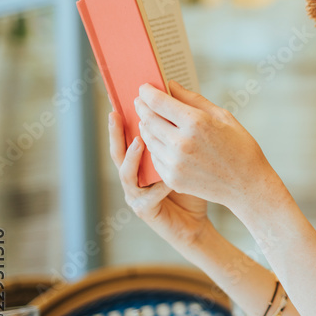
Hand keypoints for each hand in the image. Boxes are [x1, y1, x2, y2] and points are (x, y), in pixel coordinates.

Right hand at [109, 109, 209, 248]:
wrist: (198, 221)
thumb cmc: (195, 185)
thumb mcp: (190, 153)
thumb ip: (180, 128)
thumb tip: (174, 94)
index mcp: (141, 160)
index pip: (129, 135)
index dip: (125, 118)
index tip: (125, 98)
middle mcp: (133, 175)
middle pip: (118, 150)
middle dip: (116, 131)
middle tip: (117, 112)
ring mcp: (135, 193)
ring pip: (126, 173)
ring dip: (131, 156)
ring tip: (139, 140)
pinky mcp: (144, 210)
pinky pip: (147, 196)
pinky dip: (157, 186)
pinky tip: (167, 180)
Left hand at [132, 80, 274, 211]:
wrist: (247, 185)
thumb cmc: (240, 148)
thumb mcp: (223, 117)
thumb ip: (194, 100)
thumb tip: (171, 86)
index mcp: (196, 123)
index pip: (158, 102)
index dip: (147, 92)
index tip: (144, 88)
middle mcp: (181, 143)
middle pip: (148, 119)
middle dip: (142, 107)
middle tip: (141, 102)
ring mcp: (175, 163)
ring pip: (147, 138)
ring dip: (146, 126)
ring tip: (151, 120)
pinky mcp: (172, 178)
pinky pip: (154, 157)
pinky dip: (155, 146)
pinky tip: (163, 141)